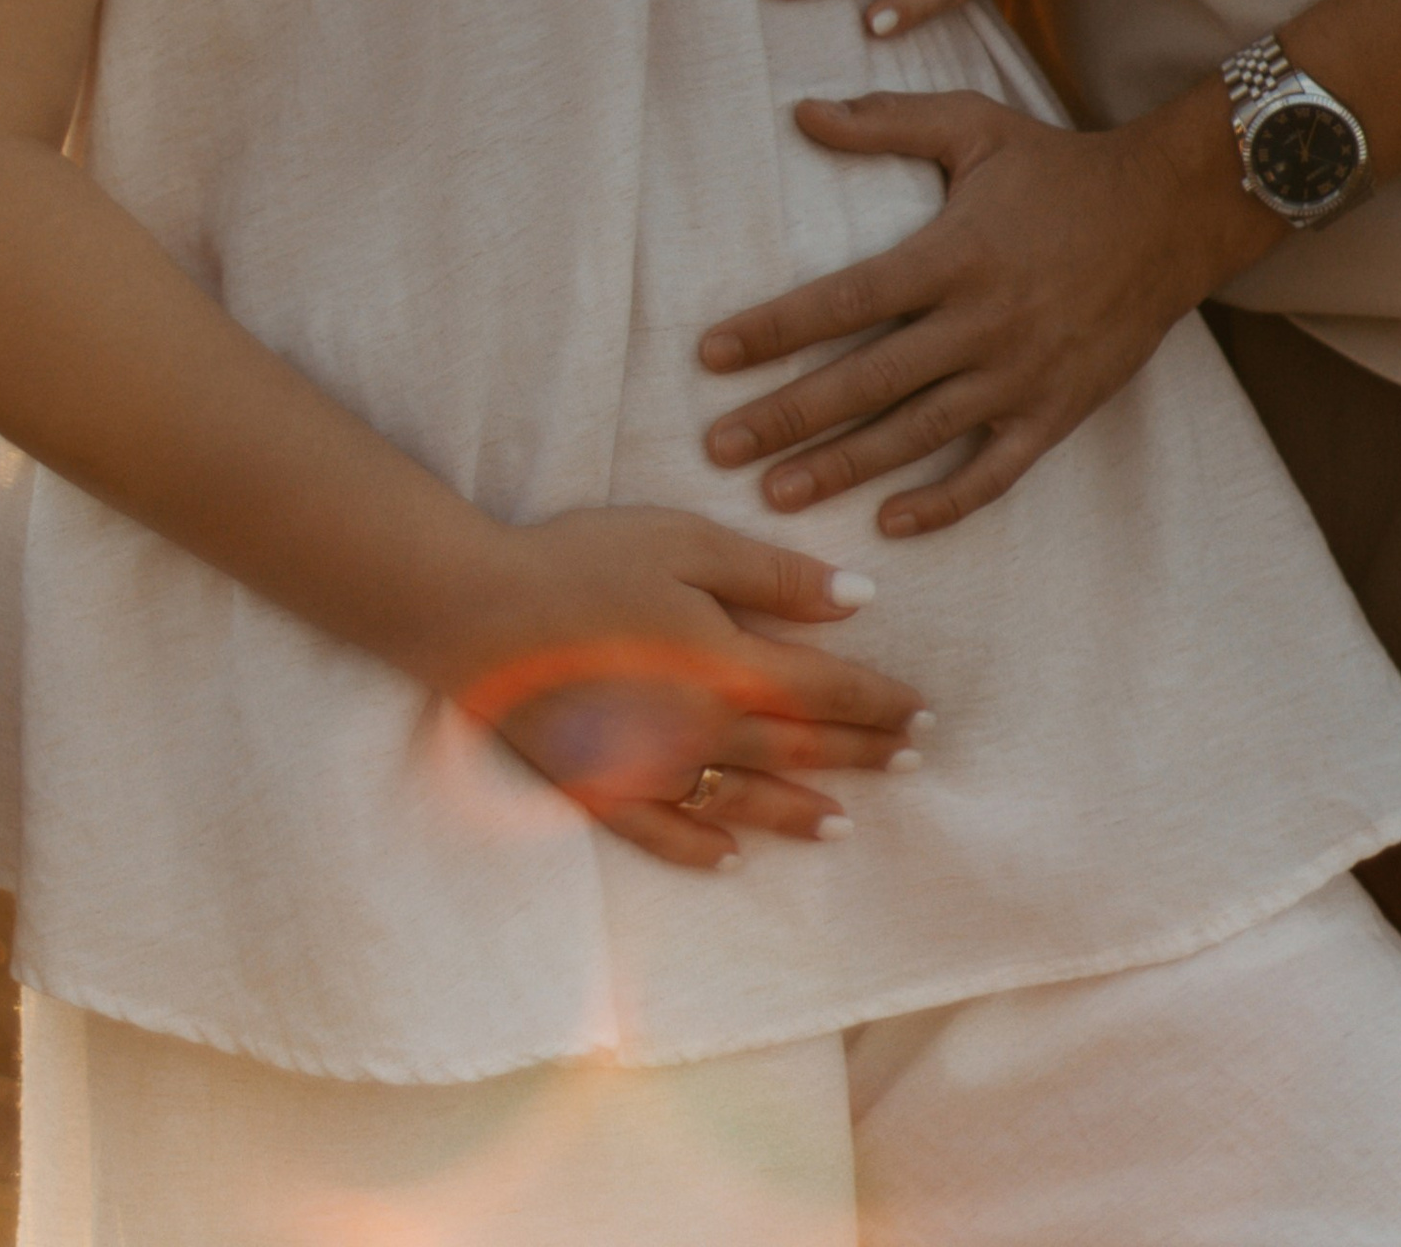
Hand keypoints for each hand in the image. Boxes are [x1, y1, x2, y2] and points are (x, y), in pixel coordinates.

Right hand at [449, 506, 929, 870]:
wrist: (477, 612)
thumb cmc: (583, 562)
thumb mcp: (687, 544)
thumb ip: (774, 577)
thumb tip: (858, 601)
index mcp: (730, 669)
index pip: (828, 693)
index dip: (881, 703)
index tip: (923, 713)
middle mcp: (702, 734)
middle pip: (799, 748)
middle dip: (859, 754)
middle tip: (908, 763)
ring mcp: (651, 773)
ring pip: (743, 800)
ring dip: (798, 812)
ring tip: (841, 825)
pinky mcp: (599, 790)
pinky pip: (663, 834)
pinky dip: (700, 847)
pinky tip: (728, 856)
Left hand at [698, 85, 1274, 531]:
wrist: (1172, 213)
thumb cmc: (1061, 165)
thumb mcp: (975, 126)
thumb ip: (886, 121)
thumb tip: (802, 111)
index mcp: (953, 254)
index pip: (845, 300)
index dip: (774, 328)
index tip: (711, 353)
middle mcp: (982, 322)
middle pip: (867, 380)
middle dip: (787, 417)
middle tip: (718, 447)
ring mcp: (1022, 375)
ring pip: (917, 434)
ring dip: (844, 468)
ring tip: (776, 494)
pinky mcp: (1058, 411)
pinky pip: (994, 471)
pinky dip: (944, 503)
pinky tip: (890, 523)